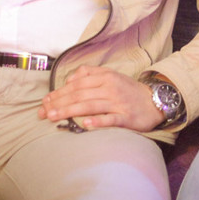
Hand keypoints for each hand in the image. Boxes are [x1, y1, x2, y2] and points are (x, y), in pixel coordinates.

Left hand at [40, 66, 164, 132]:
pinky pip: (110, 119)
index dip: (60, 92)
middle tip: (44, 112)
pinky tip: (86, 125)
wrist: (154, 101)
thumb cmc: (128, 90)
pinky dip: (98, 121)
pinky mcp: (127, 117)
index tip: (45, 102)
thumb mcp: (110, 76)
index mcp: (105, 77)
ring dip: (70, 111)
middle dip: (59, 103)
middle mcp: (110, 88)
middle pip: (80, 95)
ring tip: (54, 117)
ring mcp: (118, 103)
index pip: (77, 84)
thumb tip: (70, 79)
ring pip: (90, 106)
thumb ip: (90, 74)